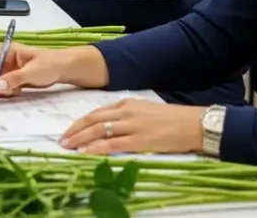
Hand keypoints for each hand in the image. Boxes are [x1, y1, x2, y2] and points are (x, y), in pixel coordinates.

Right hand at [0, 42, 68, 95]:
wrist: (63, 70)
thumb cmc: (50, 64)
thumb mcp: (33, 71)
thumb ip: (14, 78)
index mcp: (6, 51)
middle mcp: (3, 60)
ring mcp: (7, 70)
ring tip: (12, 92)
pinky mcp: (11, 80)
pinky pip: (0, 87)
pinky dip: (4, 93)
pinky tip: (16, 92)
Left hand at [59, 99, 204, 155]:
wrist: (194, 124)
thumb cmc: (173, 119)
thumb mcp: (146, 110)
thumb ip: (128, 115)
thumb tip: (110, 126)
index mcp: (127, 103)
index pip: (97, 111)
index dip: (80, 122)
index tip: (69, 130)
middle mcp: (126, 112)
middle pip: (93, 120)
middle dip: (74, 130)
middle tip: (62, 139)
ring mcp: (132, 126)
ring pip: (98, 131)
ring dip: (80, 139)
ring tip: (68, 147)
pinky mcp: (139, 140)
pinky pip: (111, 145)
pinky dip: (95, 149)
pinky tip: (85, 153)